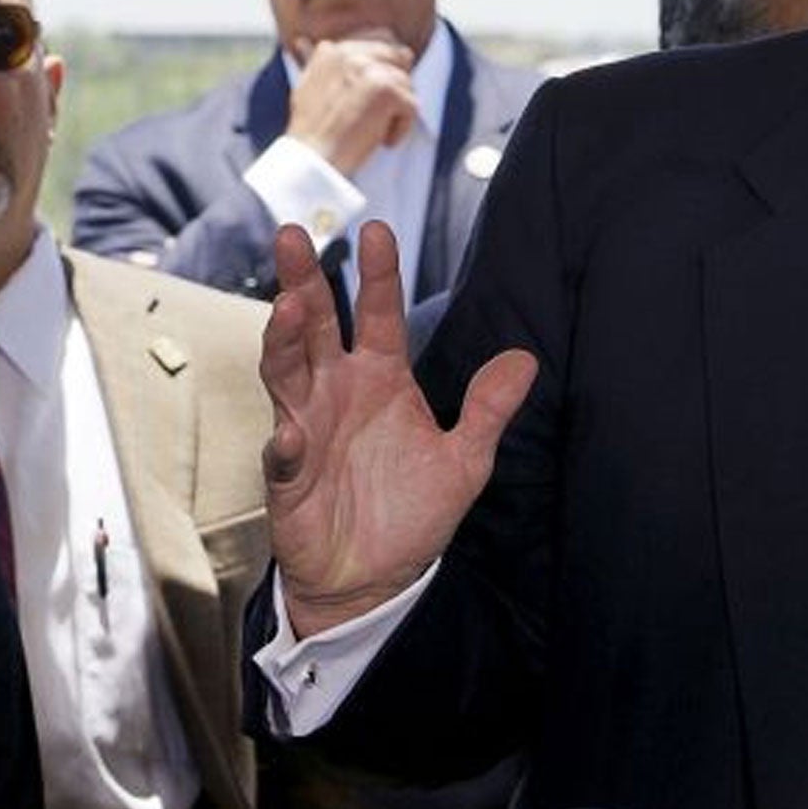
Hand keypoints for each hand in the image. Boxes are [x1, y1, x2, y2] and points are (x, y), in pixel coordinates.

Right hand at [261, 219, 534, 636]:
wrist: (374, 578)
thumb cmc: (412, 512)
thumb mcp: (465, 460)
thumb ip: (488, 409)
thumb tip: (526, 358)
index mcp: (382, 377)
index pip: (379, 313)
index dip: (378, 274)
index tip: (377, 230)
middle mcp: (337, 390)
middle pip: (316, 324)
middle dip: (303, 280)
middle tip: (294, 234)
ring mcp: (306, 427)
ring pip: (285, 371)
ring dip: (282, 339)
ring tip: (288, 307)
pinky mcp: (287, 475)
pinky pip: (281, 452)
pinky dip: (285, 442)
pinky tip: (291, 434)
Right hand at [285, 34, 418, 173]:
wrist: (312, 159)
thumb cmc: (312, 131)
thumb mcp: (308, 85)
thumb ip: (323, 63)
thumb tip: (312, 42)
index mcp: (332, 50)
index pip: (381, 38)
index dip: (387, 66)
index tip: (378, 93)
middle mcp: (350, 53)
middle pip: (400, 58)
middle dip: (395, 87)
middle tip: (375, 114)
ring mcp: (370, 69)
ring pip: (407, 85)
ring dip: (395, 112)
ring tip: (369, 129)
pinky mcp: (388, 90)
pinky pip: (413, 107)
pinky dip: (401, 129)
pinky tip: (378, 139)